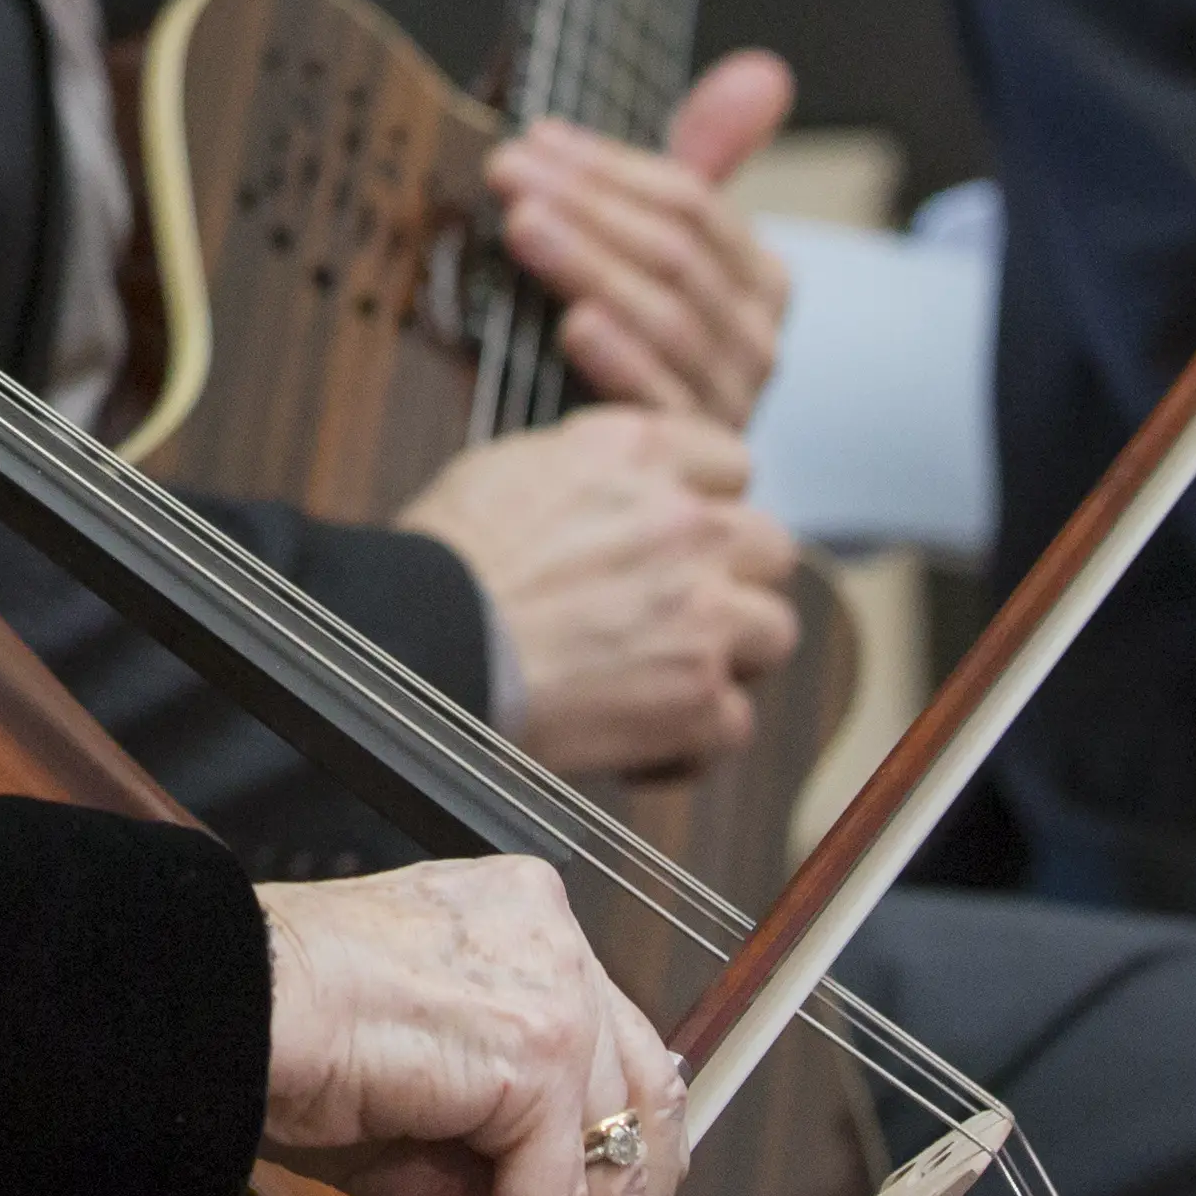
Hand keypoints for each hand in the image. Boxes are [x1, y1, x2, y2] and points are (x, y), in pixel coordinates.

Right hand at [256, 857, 685, 1195]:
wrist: (213, 1015)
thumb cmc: (277, 1046)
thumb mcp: (405, 1127)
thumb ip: (474, 1194)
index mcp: (525, 924)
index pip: (620, 1060)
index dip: (617, 1172)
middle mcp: (556, 936)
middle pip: (641, 1110)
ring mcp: (556, 989)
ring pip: (612, 1168)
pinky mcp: (537, 1050)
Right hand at [398, 407, 795, 778]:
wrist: (423, 646)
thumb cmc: (439, 564)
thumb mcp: (505, 469)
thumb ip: (584, 471)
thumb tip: (603, 494)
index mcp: (637, 452)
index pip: (729, 462)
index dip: (706, 503)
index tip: (680, 534)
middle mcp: (686, 522)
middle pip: (769, 546)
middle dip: (732, 580)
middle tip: (681, 610)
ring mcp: (703, 610)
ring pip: (773, 631)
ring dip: (728, 657)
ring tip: (668, 678)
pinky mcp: (697, 695)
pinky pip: (733, 723)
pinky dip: (691, 741)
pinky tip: (642, 743)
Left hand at [477, 50, 795, 426]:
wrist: (637, 474)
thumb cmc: (642, 336)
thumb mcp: (670, 242)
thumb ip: (711, 156)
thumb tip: (764, 70)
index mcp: (759, 280)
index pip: (693, 204)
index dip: (613, 166)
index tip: (535, 140)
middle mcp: (758, 341)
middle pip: (676, 254)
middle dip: (588, 203)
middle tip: (510, 171)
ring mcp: (730, 402)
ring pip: (667, 317)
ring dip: (592, 264)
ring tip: (525, 226)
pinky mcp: (691, 456)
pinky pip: (662, 401)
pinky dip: (620, 359)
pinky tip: (574, 324)